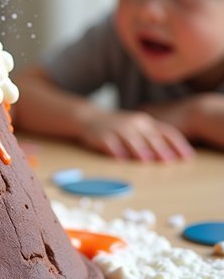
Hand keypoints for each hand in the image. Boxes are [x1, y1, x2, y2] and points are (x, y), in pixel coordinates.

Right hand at [78, 110, 194, 161]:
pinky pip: (110, 143)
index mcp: (146, 122)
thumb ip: (154, 139)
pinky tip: (121, 159)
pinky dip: (116, 151)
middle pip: (151, 136)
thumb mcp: (138, 128)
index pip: (167, 132)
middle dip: (161, 149)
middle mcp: (134, 123)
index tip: (188, 157)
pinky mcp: (103, 135)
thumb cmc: (119, 126)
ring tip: (147, 160)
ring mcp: (118, 128)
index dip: (178, 144)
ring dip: (139, 150)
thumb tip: (173, 156)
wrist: (89, 117)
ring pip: (131, 139)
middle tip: (170, 161)